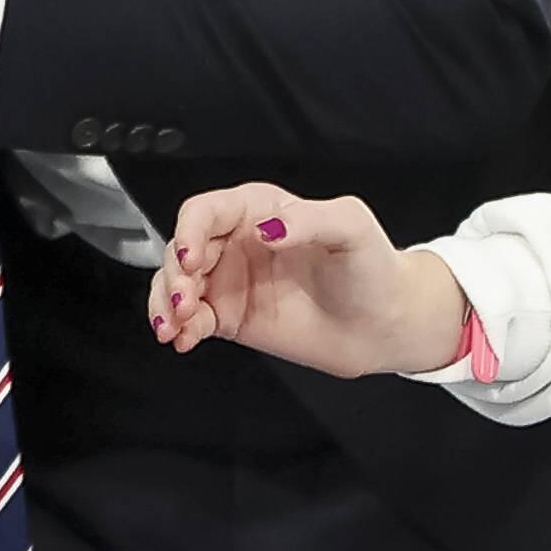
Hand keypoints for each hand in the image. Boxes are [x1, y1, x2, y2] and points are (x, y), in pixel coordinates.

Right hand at [145, 185, 468, 378]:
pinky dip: (179, 329)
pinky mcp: (229, 316)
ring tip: (173, 327)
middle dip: (173, 274)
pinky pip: (192, 319)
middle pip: (181, 248)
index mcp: (258, 209)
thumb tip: (265, 230)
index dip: (189, 232)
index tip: (190, 259)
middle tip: (184, 301)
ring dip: (165, 303)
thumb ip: (310, 220)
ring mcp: (229, 280)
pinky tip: (182, 341)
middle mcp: (236, 241)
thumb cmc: (372, 267)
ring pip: (176, 284)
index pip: (206, 211)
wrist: (385, 325)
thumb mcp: (351, 228)